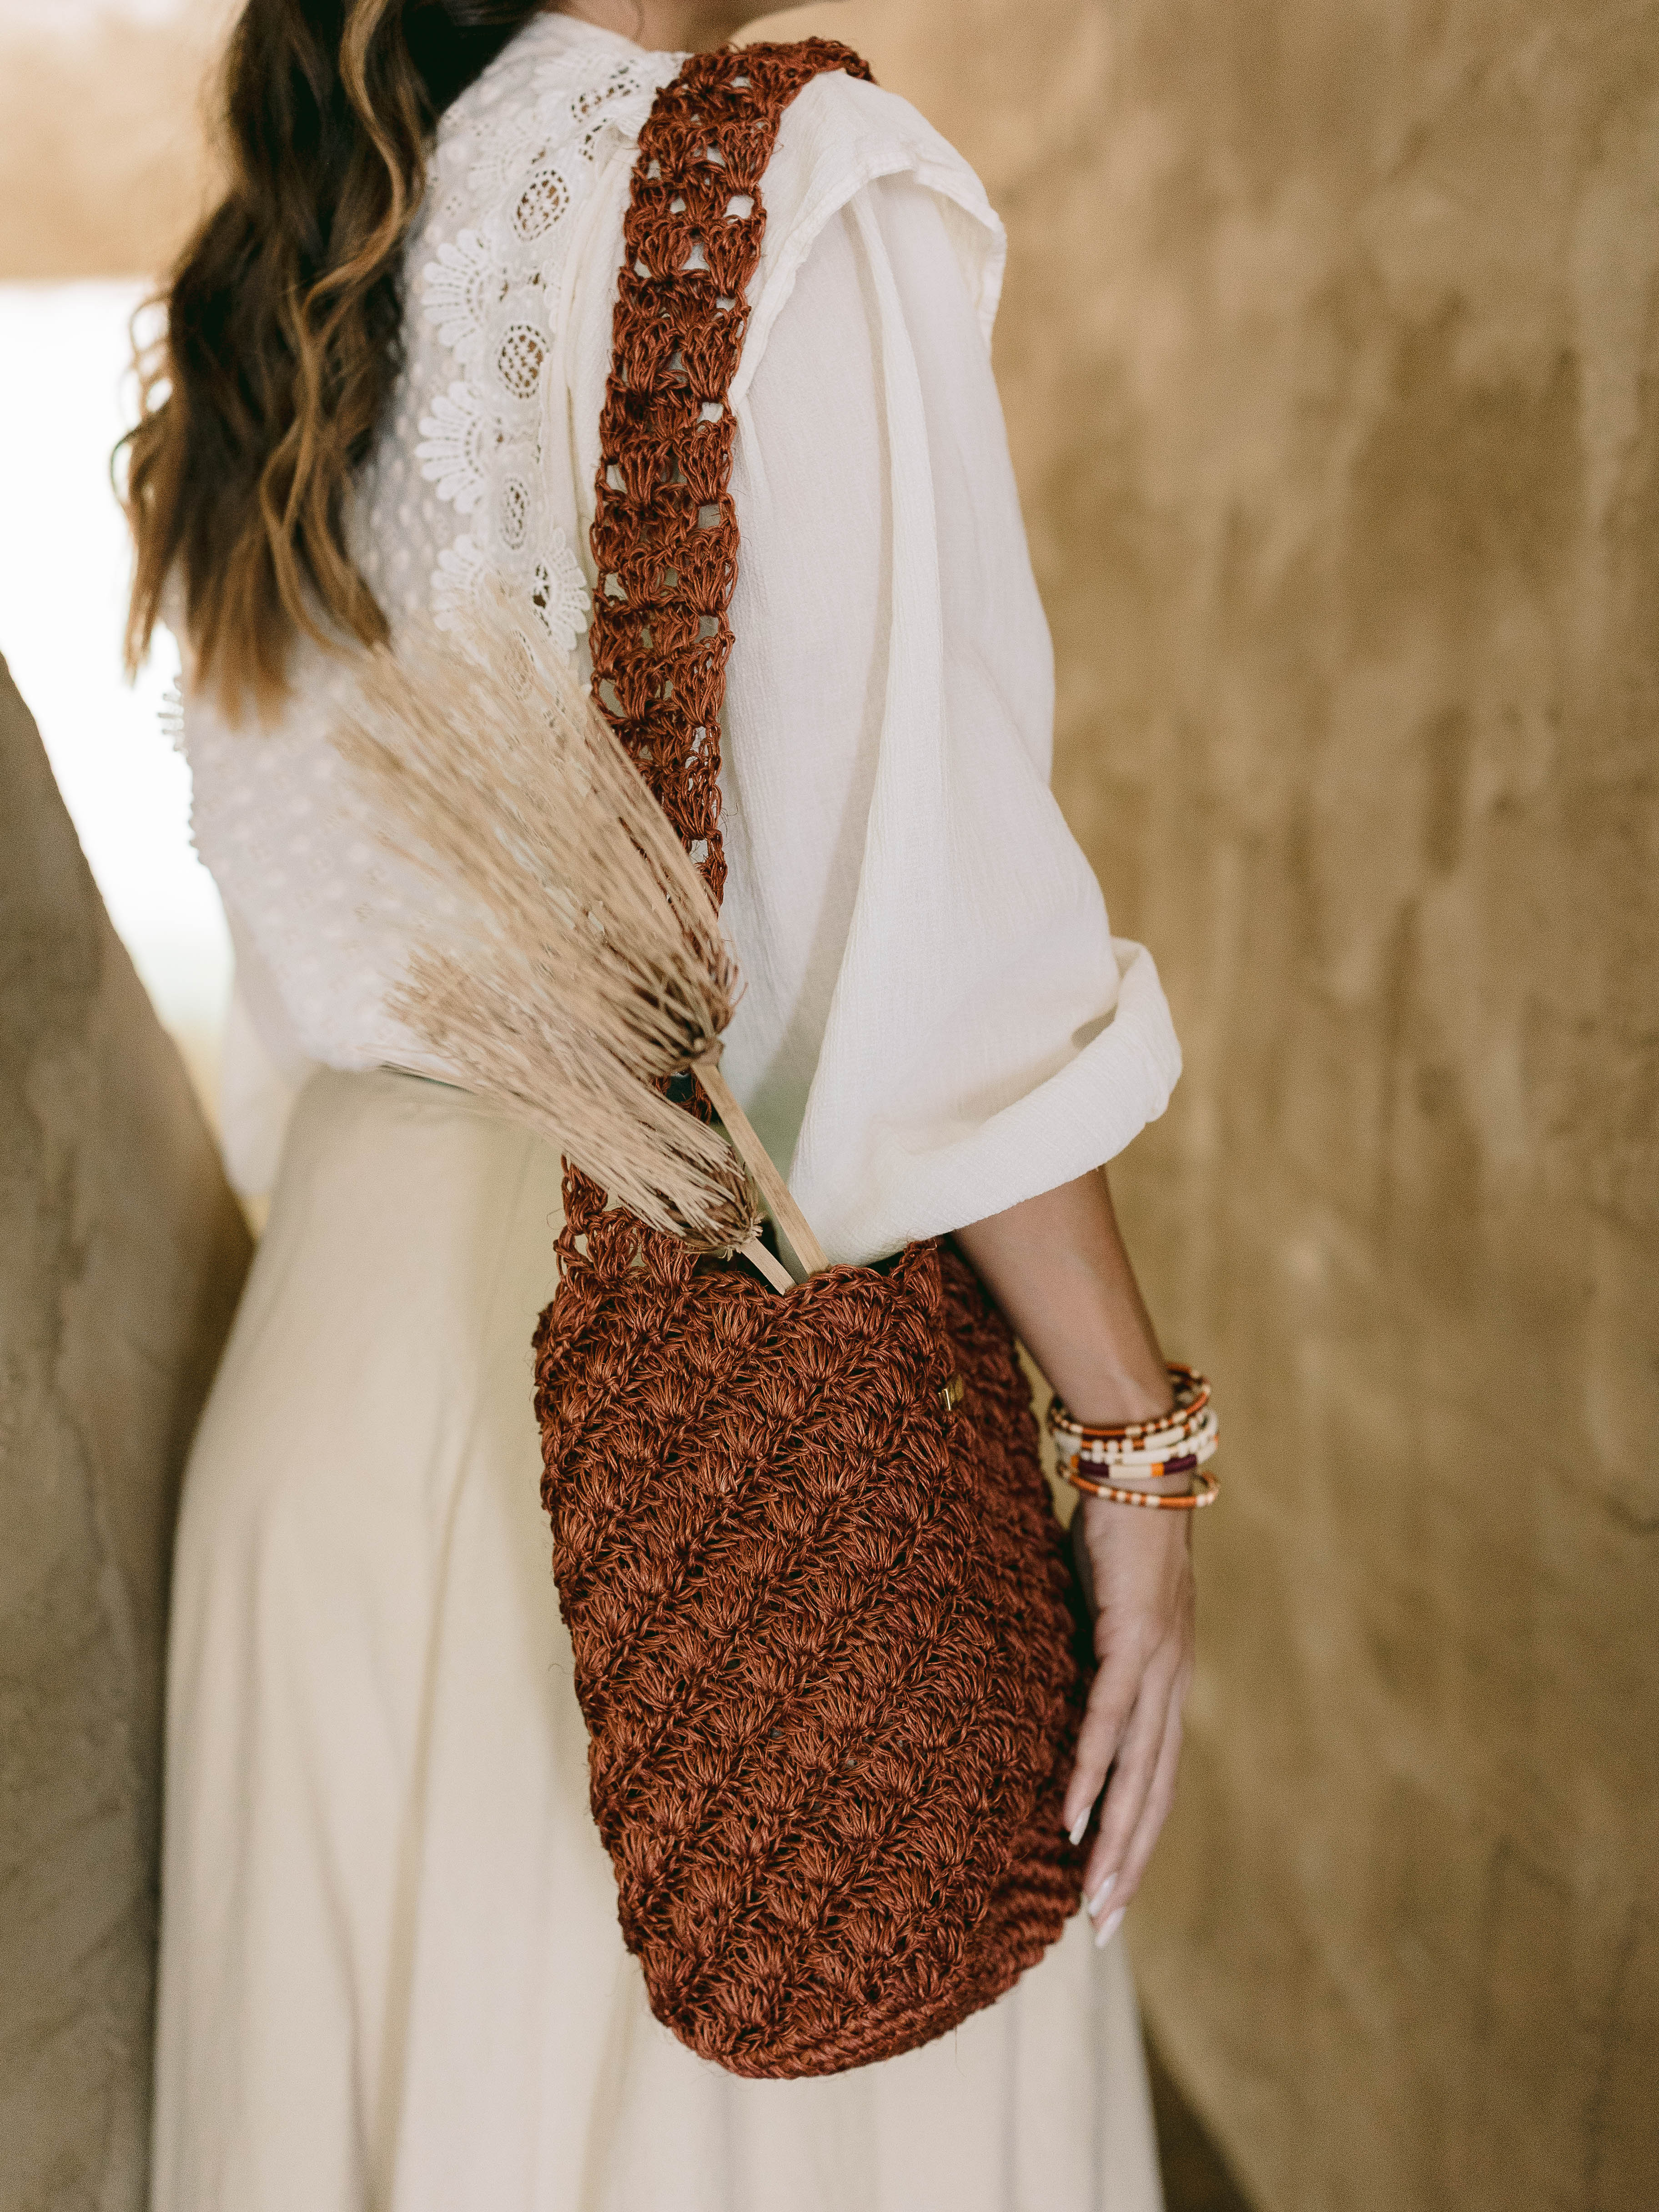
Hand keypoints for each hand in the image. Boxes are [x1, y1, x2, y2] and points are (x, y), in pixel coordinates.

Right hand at [1063, 1498, 1194, 1943]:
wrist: (1139, 1463)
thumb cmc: (1115, 1529)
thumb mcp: (1100, 1605)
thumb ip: (1090, 1650)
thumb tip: (1056, 1682)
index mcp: (1170, 1677)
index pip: (1160, 1776)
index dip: (1140, 1836)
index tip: (1114, 1891)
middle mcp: (1174, 1682)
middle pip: (1158, 1794)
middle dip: (1131, 1866)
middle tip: (1105, 1928)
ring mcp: (1159, 1664)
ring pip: (1142, 1773)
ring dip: (1116, 1840)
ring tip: (1093, 1897)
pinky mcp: (1133, 1640)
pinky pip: (1108, 1719)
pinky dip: (1093, 1771)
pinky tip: (1073, 1815)